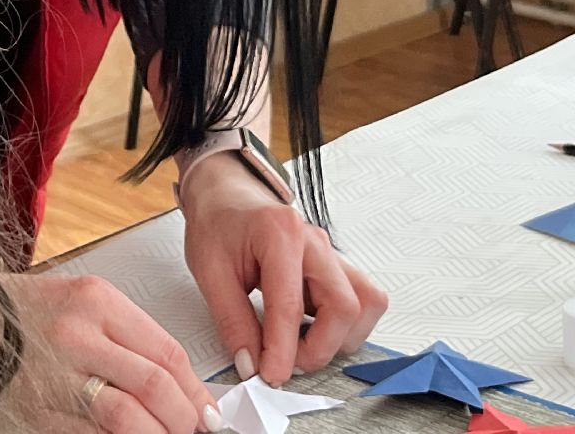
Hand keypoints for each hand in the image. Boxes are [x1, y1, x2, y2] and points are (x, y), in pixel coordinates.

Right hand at [2, 273, 223, 432]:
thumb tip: (178, 383)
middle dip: (184, 417)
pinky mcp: (35, 410)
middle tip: (194, 430)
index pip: (166, 352)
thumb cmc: (29, 311)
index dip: (196, 389)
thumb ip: (130, 337)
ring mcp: (53, 375)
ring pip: (126, 416)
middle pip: (153, 384)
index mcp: (96, 301)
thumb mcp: (86, 303)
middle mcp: (76, 335)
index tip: (207, 410)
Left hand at [180, 153, 387, 387]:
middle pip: (344, 306)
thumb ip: (232, 321)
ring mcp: (331, 253)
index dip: (282, 350)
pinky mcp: (337, 266)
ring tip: (300, 346)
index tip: (270, 376)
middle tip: (283, 363)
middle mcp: (315, 241)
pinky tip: (313, 329)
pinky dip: (346, 325)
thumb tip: (252, 363)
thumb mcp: (210, 272)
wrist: (227, 199)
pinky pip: (363, 300)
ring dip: (339, 337)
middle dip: (318, 348)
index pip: (290, 305)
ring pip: (365, 304)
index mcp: (280, 233)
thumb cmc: (218, 226)